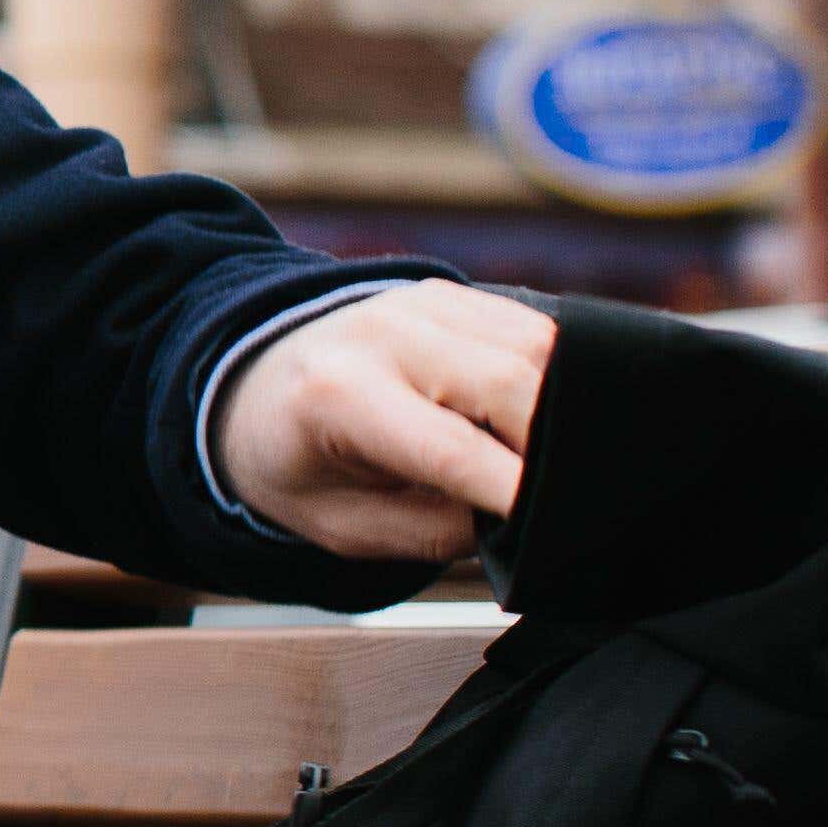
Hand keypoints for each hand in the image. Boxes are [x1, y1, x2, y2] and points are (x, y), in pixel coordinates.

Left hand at [214, 284, 558, 564]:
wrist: (254, 386)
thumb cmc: (299, 465)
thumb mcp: (345, 525)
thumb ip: (436, 532)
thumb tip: (526, 520)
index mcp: (337, 394)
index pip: (453, 449)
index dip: (518, 492)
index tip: (562, 528)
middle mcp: (382, 332)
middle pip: (512, 383)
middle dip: (560, 448)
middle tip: (573, 500)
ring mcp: (422, 302)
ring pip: (539, 350)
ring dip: (569, 409)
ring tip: (561, 464)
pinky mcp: (454, 294)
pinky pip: (537, 330)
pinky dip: (561, 375)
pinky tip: (547, 419)